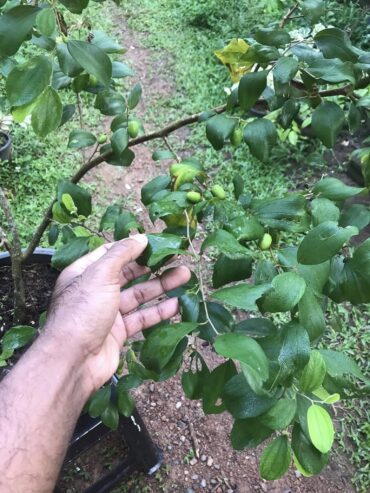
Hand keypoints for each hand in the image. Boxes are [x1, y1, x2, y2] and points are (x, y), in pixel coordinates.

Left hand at [44, 235, 190, 392]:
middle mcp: (96, 290)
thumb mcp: (100, 274)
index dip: (133, 246)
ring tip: (185, 275)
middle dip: (152, 265)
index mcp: (85, 273)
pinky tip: (177, 304)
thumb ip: (121, 254)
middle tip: (177, 257)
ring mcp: (108, 312)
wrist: (74, 361)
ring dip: (161, 285)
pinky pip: (142, 317)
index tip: (156, 241)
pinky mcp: (119, 332)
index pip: (112, 253)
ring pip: (139, 295)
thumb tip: (140, 237)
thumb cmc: (83, 312)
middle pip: (129, 273)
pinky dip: (159, 311)